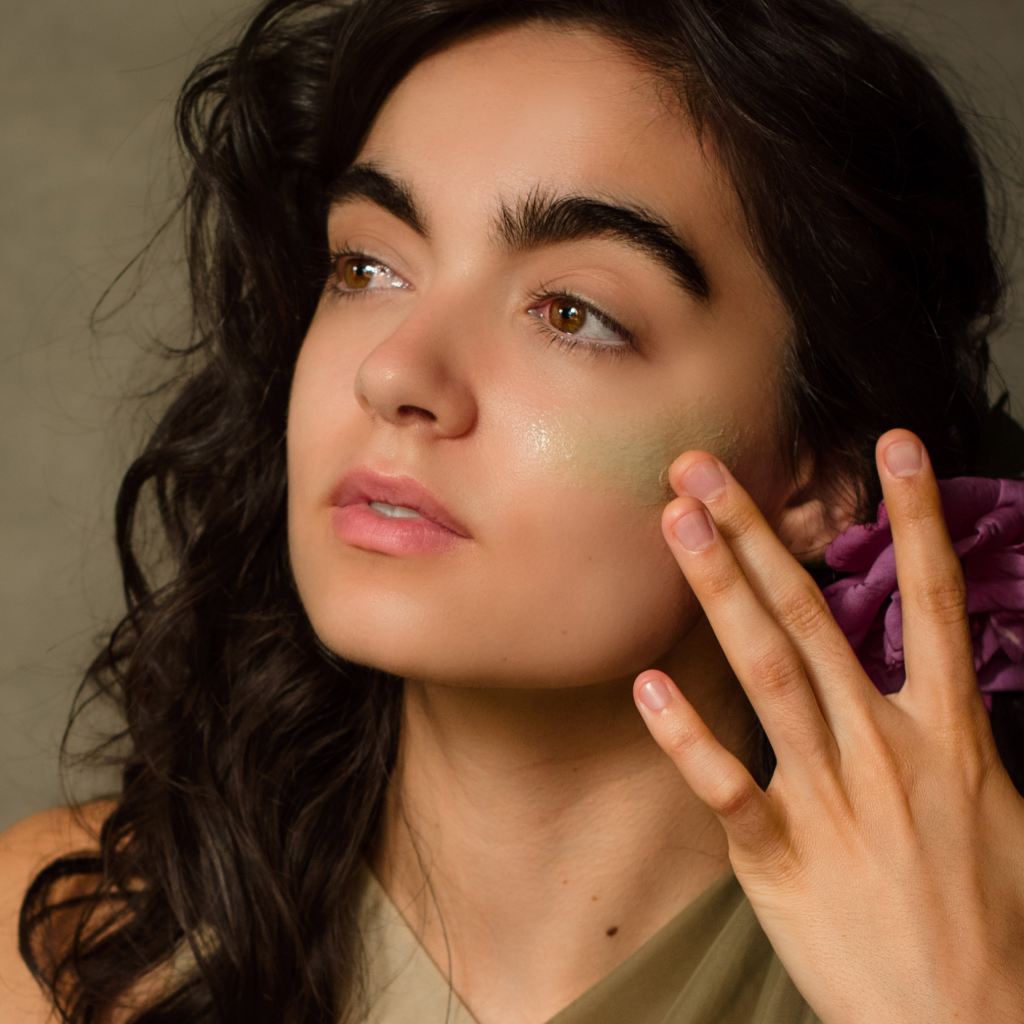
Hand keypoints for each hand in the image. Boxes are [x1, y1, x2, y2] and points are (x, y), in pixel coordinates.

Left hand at [633, 429, 1023, 1023]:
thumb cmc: (991, 918)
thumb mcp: (995, 805)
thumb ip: (946, 728)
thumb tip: (921, 667)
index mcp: (948, 733)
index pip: (934, 599)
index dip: (917, 516)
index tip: (893, 443)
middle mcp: (884, 749)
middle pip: (812, 617)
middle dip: (757, 533)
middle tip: (703, 467)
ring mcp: (829, 799)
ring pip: (766, 673)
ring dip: (719, 591)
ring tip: (678, 524)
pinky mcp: (780, 856)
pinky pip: (725, 784)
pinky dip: (685, 735)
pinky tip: (645, 682)